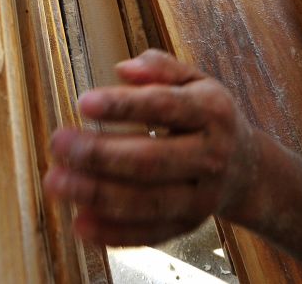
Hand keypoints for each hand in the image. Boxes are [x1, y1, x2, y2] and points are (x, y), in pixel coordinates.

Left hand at [43, 50, 256, 245]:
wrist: (246, 167)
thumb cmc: (205, 116)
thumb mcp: (193, 80)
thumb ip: (159, 67)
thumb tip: (124, 70)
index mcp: (212, 111)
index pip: (165, 106)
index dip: (123, 105)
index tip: (82, 102)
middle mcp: (211, 156)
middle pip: (151, 160)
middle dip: (99, 155)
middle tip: (58, 143)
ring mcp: (202, 197)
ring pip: (146, 202)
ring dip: (96, 195)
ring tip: (55, 182)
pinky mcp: (189, 226)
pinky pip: (149, 234)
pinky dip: (113, 232)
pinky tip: (79, 222)